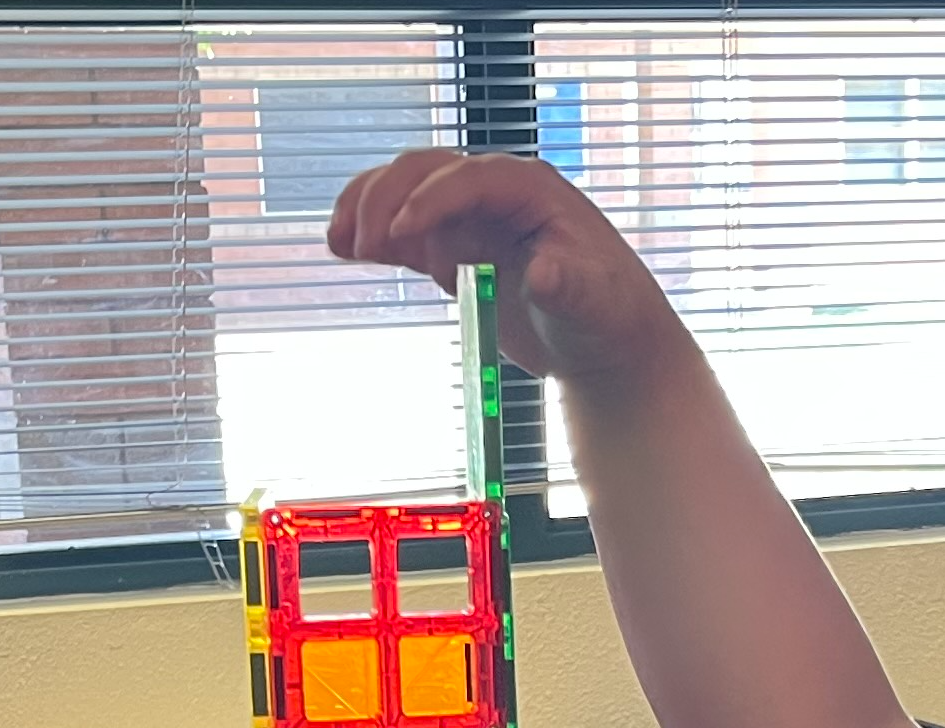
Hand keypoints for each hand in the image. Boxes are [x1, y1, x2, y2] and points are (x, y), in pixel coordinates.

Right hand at [328, 149, 689, 392]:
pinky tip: (341, 248)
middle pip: (426, 171)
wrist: (602, 339)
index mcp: (531, 189)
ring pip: (404, 193)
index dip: (430, 199)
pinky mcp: (451, 250)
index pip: (469, 177)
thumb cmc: (607, 312)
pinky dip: (372, 237)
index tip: (401, 232)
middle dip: (387, 199)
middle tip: (362, 244)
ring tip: (338, 242)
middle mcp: (493, 194)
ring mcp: (468, 219)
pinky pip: (403, 232)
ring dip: (367, 209)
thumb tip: (543, 273)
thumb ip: (569, 285)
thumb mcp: (595, 301)